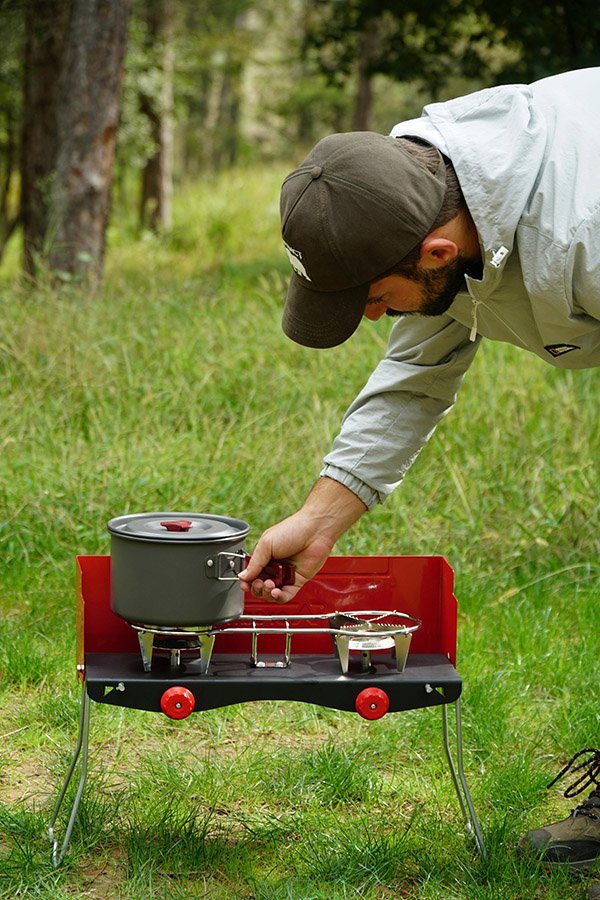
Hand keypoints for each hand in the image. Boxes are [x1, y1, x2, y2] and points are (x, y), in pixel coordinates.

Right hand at [238, 477, 366, 602]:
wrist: (315, 530)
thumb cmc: (293, 530)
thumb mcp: (266, 543)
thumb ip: (254, 563)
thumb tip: (243, 576)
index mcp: (265, 557)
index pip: (251, 575)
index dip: (247, 582)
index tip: (245, 584)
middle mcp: (274, 567)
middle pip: (260, 587)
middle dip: (257, 588)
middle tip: (259, 582)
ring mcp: (286, 575)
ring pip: (272, 594)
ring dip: (267, 593)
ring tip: (269, 585)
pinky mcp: (297, 581)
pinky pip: (286, 595)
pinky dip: (279, 597)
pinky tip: (276, 592)